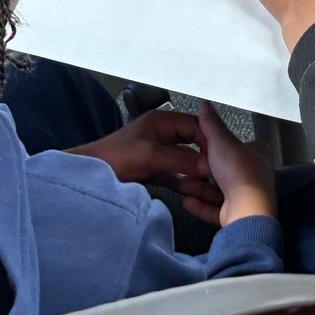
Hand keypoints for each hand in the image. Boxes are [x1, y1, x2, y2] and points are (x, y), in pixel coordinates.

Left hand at [70, 110, 223, 220]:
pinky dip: (185, 182)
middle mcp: (163, 134)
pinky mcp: (154, 169)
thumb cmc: (118, 157)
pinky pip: (176, 174)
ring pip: (186, 161)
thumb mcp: (151, 155)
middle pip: (193, 143)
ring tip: (212, 186)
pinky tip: (195, 192)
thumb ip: (181, 160)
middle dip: (206, 157)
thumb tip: (208, 167)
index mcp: (163, 122)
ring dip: (196, 172)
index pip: (196, 126)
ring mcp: (158, 153)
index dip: (210, 140)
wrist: (91, 173)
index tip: (223, 158)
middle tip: (220, 174)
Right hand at [195, 101, 275, 225]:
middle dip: (204, 171)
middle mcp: (256, 175)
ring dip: (200, 189)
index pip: (237, 146)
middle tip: (186, 167)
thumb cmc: (238, 171)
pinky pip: (216, 209)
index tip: (199, 147)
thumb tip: (205, 104)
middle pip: (225, 170)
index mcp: (258, 154)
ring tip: (182, 184)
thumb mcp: (221, 141)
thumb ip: (211, 124)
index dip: (218, 146)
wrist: (245, 210)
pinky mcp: (238, 215)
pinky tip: (186, 201)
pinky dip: (201, 206)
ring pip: (219, 192)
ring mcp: (247, 198)